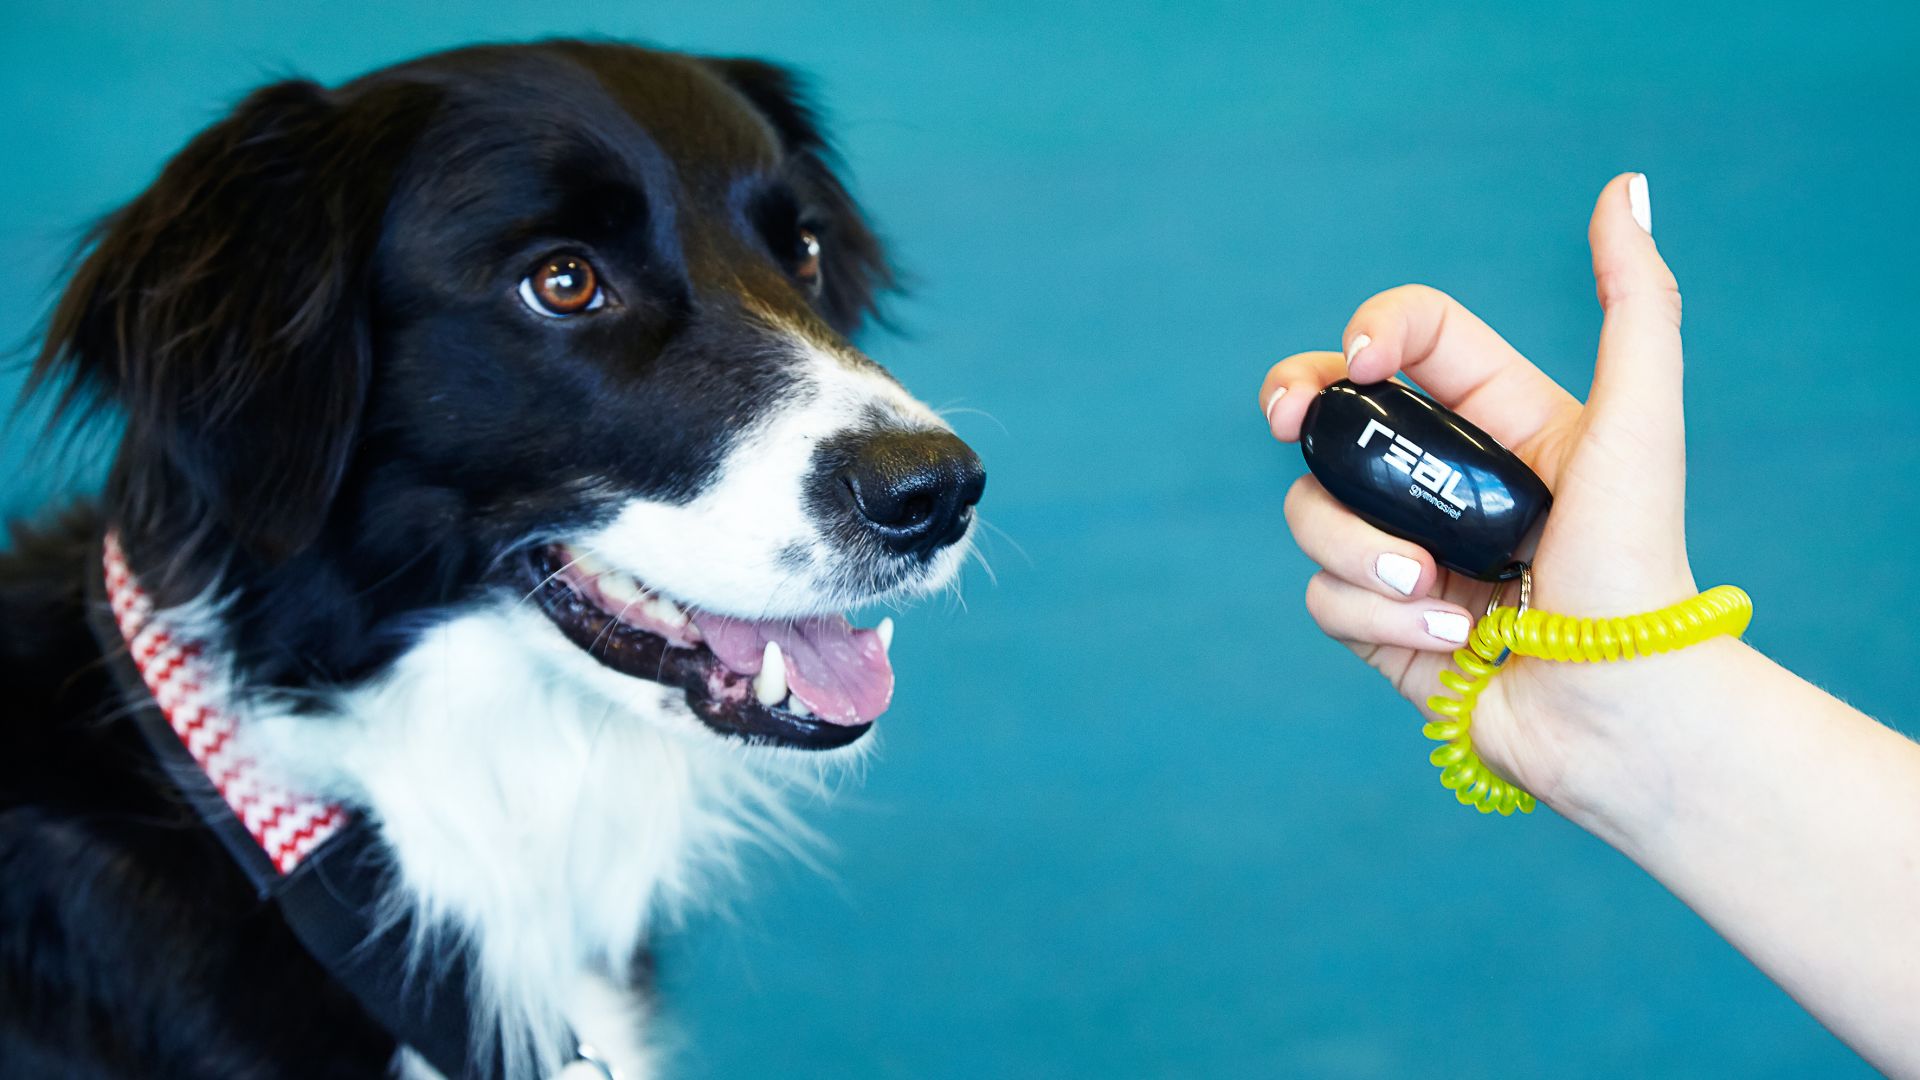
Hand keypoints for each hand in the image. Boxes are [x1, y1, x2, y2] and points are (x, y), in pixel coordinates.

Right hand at [1258, 174, 1712, 816]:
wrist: (1623, 717)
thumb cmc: (1639, 569)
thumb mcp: (1639, 424)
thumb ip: (1637, 303)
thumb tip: (1625, 187)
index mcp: (1501, 420)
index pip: (1412, 340)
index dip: (1370, 332)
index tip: (1360, 360)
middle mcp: (1446, 481)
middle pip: (1331, 414)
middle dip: (1295, 404)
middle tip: (1286, 417)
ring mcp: (1407, 551)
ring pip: (1314, 510)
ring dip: (1361, 549)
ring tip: (1436, 592)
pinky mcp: (1381, 623)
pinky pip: (1325, 596)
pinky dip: (1378, 618)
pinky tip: (1450, 642)